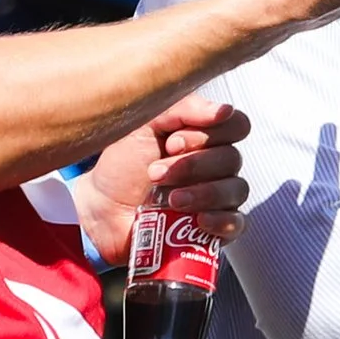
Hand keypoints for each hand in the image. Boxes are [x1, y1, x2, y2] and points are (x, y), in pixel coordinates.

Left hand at [78, 98, 252, 266]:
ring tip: (170, 199)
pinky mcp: (215, 230)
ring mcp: (219, 198)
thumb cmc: (124, 165)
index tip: (172, 142)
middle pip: (232, 158)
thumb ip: (181, 109)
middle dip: (192, 165)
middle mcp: (217, 165)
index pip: (237, 125)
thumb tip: (223, 111)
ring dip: (203, 192)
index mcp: (205, 136)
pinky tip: (200, 220)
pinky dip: (222, 220)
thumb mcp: (144, 126)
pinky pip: (237, 223)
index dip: (209, 133)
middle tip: (155, 173)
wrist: (102, 208)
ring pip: (236, 190)